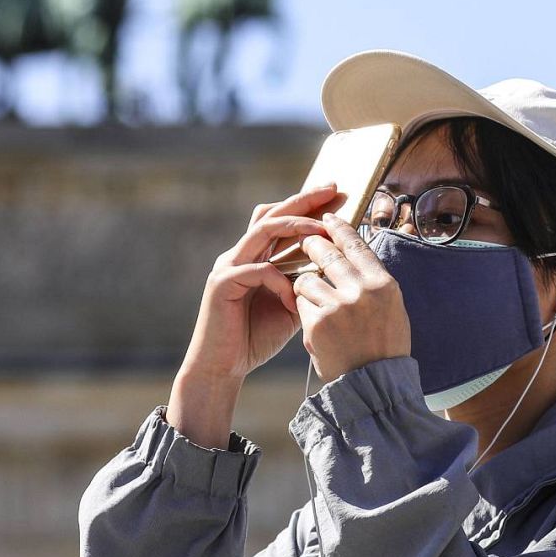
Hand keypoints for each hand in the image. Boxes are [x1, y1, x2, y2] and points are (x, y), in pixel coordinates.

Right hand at [180, 184, 336, 381]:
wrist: (222, 367)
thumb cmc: (253, 338)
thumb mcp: (288, 307)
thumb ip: (303, 285)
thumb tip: (331, 269)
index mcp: (252, 257)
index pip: (277, 220)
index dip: (303, 205)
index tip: (333, 194)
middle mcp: (238, 255)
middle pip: (270, 214)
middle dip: (302, 200)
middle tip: (331, 189)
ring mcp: (227, 266)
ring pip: (262, 231)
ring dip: (295, 227)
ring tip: (322, 231)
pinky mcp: (222, 284)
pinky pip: (259, 271)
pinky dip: (281, 281)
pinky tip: (293, 298)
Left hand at [292, 212, 411, 381]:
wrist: (374, 387)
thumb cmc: (384, 348)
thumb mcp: (391, 309)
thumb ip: (372, 280)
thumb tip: (354, 250)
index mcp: (384, 284)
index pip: (356, 244)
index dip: (339, 227)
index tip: (327, 217)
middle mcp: (362, 291)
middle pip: (327, 253)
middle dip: (312, 244)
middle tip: (305, 240)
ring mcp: (338, 307)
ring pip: (307, 278)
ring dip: (305, 285)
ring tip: (313, 298)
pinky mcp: (316, 324)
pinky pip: (299, 303)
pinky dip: (301, 308)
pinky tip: (312, 322)